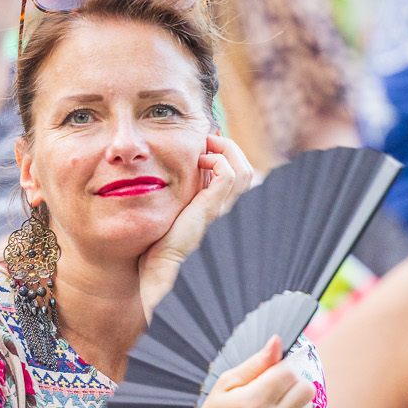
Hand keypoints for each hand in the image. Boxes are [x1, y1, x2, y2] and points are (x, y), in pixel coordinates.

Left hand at [138, 134, 252, 320]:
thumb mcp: (174, 213)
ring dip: (226, 150)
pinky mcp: (212, 209)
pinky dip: (218, 160)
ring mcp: (222, 210)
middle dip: (230, 148)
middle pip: (246, 171)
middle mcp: (226, 210)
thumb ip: (180, 197)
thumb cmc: (160, 245)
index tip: (207, 145)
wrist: (160, 267)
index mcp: (218, 209)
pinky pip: (228, 176)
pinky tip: (201, 160)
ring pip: (243, 170)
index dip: (228, 155)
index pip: (238, 176)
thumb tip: (175, 174)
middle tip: (208, 139)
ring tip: (207, 145)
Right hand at [175, 338, 315, 407]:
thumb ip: (255, 363)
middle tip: (273, 387)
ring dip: (293, 400)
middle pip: (306, 388)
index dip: (279, 367)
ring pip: (308, 405)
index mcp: (251, 403)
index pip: (288, 372)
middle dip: (292, 382)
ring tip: (270, 406)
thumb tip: (277, 342)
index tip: (268, 373)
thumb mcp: (224, 386)